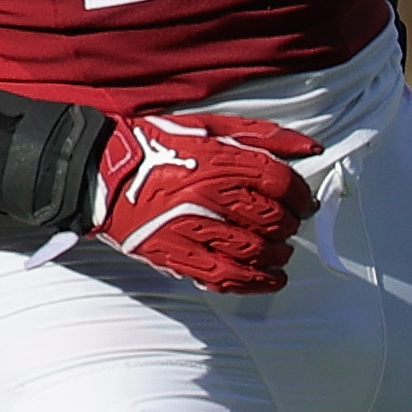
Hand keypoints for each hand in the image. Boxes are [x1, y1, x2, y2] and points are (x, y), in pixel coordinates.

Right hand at [89, 109, 321, 293]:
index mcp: (219, 161)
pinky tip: (268, 279)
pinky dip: (255, 283)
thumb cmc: (158, 147)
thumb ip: (263, 136)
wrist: (101, 174)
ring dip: (278, 255)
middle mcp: (209, 197)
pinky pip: (226, 277)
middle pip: (274, 221)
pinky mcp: (177, 256)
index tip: (303, 201)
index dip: (301, 196)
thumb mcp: (211, 128)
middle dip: (291, 225)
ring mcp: (193, 230)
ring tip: (280, 252)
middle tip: (290, 225)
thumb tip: (311, 147)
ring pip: (256, 253)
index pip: (282, 184)